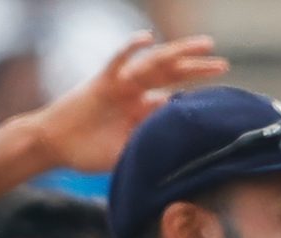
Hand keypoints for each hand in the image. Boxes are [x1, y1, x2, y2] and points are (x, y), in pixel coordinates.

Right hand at [31, 32, 228, 172]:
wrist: (54, 146)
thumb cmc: (90, 153)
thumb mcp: (130, 155)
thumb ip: (152, 150)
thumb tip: (183, 157)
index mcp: (146, 112)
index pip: (178, 99)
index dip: (199, 97)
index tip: (226, 99)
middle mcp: (137, 94)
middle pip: (173, 75)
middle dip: (198, 68)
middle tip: (224, 64)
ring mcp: (121, 85)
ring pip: (154, 64)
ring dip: (179, 53)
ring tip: (205, 45)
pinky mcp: (101, 82)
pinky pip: (117, 61)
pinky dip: (130, 48)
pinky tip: (146, 38)